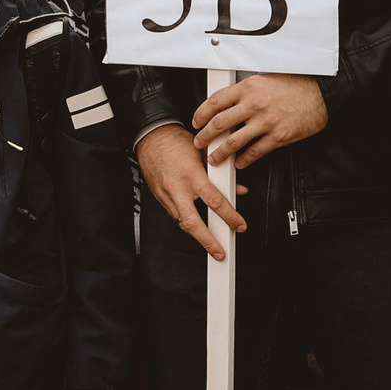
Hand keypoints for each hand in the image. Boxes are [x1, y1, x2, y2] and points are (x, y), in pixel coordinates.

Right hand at [136, 126, 246, 259]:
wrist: (151, 137)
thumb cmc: (177, 142)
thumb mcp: (204, 155)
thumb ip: (221, 175)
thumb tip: (237, 190)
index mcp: (191, 174)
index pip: (215, 201)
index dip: (230, 216)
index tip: (239, 225)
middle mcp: (177, 187)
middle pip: (193, 223)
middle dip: (208, 241)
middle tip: (219, 252)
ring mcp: (165, 194)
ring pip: (182, 222)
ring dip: (197, 235)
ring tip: (210, 243)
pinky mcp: (159, 197)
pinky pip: (174, 214)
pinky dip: (186, 220)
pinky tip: (194, 223)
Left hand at [192, 72, 326, 169]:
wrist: (322, 93)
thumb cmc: (297, 85)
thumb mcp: (265, 79)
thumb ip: (246, 91)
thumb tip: (227, 102)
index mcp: (249, 87)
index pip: (215, 102)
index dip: (201, 114)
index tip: (197, 122)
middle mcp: (255, 104)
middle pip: (219, 124)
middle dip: (204, 136)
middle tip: (199, 142)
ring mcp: (266, 122)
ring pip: (233, 142)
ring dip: (220, 153)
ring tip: (214, 158)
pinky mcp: (279, 136)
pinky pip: (255, 151)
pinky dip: (245, 159)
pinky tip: (240, 161)